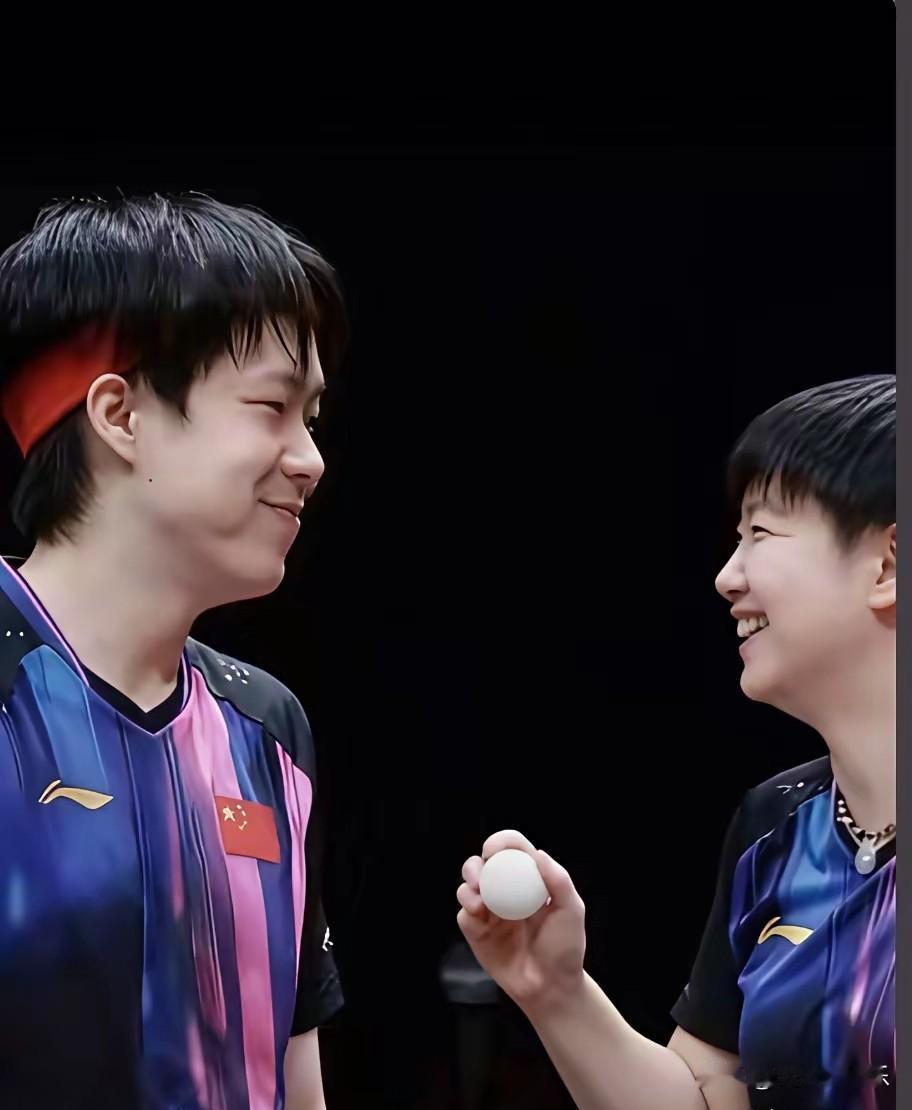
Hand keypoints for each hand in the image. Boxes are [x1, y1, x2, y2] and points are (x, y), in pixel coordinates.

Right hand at [456, 829, 585, 1011]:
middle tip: (480, 873)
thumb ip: (558, 880)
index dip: (501, 842)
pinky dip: (466, 907)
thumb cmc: (565, 948)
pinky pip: (463, 913)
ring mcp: (490, 911)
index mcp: (529, 880)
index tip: (494, 850)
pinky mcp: (476, 932)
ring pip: (468, 885)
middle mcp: (507, 891)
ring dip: (468, 883)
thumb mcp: (571, 910)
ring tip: (478, 898)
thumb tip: (538, 853)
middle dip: (476, 864)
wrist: (550, 988)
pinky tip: (478, 913)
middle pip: (483, 864)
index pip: (512, 850)